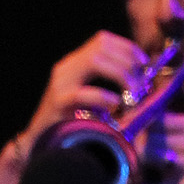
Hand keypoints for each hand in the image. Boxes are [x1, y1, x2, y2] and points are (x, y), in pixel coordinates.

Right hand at [20, 31, 149, 149]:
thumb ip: (105, 83)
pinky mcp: (57, 103)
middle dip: (127, 61)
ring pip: (94, 61)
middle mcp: (65, 68)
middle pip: (101, 46)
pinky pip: (83, 93)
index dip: (127, 47)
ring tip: (131, 95)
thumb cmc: (70, 123)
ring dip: (120, 75)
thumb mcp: (89, 98)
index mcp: (73, 64)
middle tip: (140, 83)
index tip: (143, 63)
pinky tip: (114, 106)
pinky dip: (103, 97)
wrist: (40, 143)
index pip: (102, 39)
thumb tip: (138, 78)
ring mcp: (59, 84)